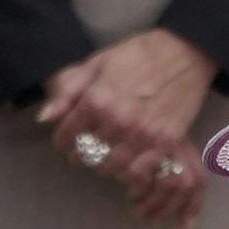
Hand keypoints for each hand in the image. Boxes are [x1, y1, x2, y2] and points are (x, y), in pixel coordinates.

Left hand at [41, 29, 218, 226]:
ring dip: (104, 166)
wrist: (184, 53)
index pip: (66, 135)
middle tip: (85, 152)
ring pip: (111, 168)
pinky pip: (139, 172)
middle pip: (86, 154)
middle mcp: (117, 120)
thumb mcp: (96, 65)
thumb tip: (45, 118)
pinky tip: (129, 166)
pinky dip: (130, 175)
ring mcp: (142, 134)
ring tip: (106, 159)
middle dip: (81, 155)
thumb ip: (68, 92)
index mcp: (96, 100)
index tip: (66, 143)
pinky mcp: (165, 142)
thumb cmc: (137, 55)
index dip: (62, 142)